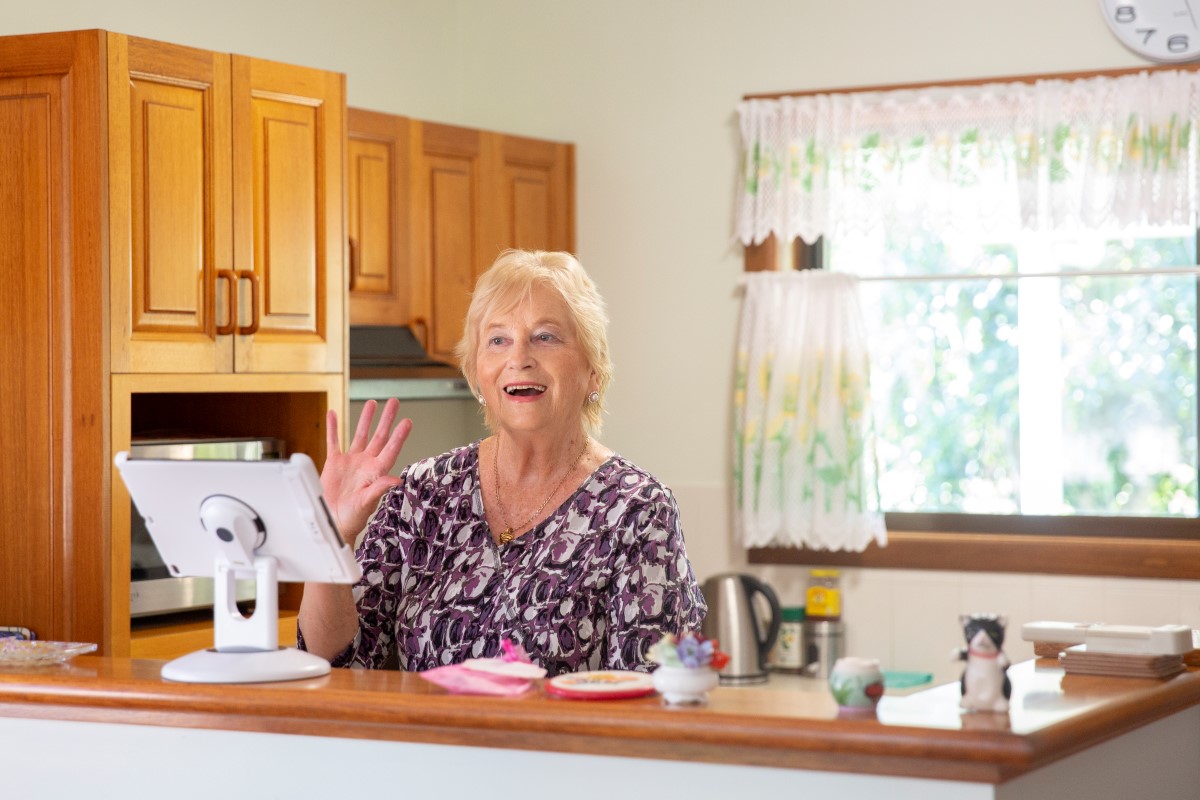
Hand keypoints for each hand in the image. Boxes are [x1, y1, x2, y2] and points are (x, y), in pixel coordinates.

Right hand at [321, 398, 411, 543]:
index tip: (407, 421)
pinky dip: (333, 427)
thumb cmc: (353, 517)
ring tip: (372, 403)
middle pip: (379, 436)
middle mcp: (366, 463)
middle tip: (394, 402)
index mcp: (376, 472)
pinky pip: (334, 441)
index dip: (399, 435)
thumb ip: (380, 488)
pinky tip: (333, 413)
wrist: (334, 522)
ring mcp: (351, 462)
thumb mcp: (368, 502)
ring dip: (366, 419)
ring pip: (360, 434)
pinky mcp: (335, 463)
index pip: (390, 449)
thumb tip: (397, 479)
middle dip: (386, 419)